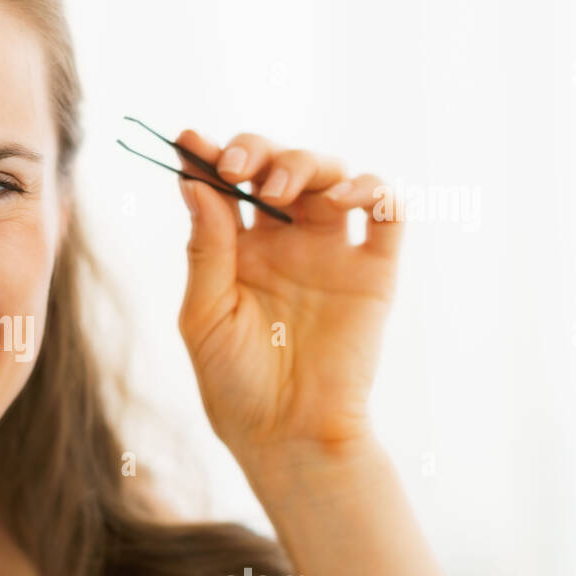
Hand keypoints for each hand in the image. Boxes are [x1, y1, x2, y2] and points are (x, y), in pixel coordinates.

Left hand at [172, 129, 404, 465]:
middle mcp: (286, 242)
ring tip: (278, 192)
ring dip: (306, 164)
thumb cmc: (235, 384)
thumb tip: (194, 182)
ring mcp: (333, 252)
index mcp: (238, 250)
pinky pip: (387, 213)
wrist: (289, 435)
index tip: (189, 141)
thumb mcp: (206, 315)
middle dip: (258, 152)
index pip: (226, 186)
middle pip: (279, 166)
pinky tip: (345, 199)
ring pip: (332, 176)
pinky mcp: (375, 271)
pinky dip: (373, 190)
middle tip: (238, 169)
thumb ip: (206, 249)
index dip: (209, 157)